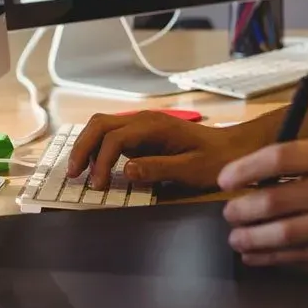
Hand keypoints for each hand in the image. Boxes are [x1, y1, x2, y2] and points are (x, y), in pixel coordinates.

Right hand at [65, 110, 258, 190]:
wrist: (234, 148)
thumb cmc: (216, 160)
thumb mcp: (190, 169)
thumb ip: (157, 168)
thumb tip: (125, 171)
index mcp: (154, 126)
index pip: (114, 138)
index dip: (100, 162)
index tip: (97, 187)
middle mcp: (144, 120)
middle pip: (100, 124)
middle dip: (82, 148)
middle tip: (74, 175)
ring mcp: (143, 124)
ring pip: (102, 126)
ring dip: (87, 146)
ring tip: (79, 172)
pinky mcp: (144, 133)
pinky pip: (112, 134)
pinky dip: (98, 147)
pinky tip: (96, 165)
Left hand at [217, 138, 307, 267]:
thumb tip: (255, 179)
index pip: (280, 156)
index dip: (246, 169)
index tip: (225, 180)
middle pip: (276, 199)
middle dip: (243, 210)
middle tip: (228, 215)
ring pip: (285, 234)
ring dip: (252, 239)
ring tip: (236, 239)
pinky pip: (304, 257)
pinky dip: (275, 258)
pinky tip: (259, 256)